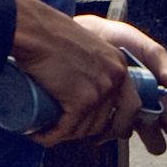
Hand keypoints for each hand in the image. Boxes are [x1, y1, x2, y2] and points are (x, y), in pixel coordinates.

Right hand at [8, 0, 166, 150]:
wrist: (35, 30)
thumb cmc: (50, 33)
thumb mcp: (85, 45)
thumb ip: (92, 62)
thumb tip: (81, 84)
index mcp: (119, 65)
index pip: (131, 106)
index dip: (118, 123)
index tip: (103, 129)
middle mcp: (115, 79)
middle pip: (108, 123)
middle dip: (86, 132)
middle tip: (67, 130)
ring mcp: (100, 91)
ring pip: (85, 129)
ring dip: (65, 135)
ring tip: (48, 129)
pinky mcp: (81, 101)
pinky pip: (67, 129)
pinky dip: (51, 137)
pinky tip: (41, 135)